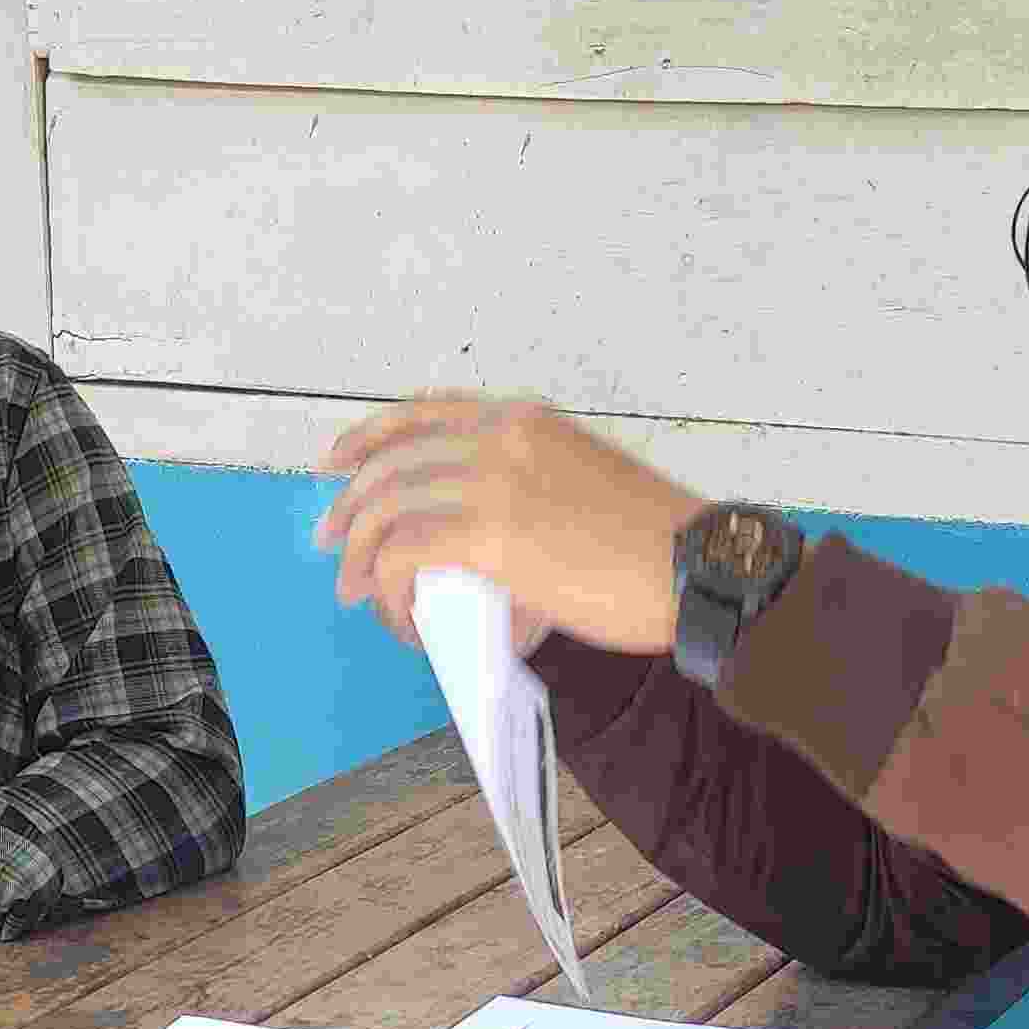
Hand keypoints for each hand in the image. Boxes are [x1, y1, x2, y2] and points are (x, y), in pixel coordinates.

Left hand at [313, 395, 704, 655]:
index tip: (339, 461)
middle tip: (330, 544)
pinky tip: (403, 617)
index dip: (371, 435)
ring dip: (359, 554)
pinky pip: (405, 556)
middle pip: (393, 459)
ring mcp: (492, 482)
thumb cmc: (658, 544)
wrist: (698, 567)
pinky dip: (389, 589)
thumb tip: (478, 547)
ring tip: (356, 592)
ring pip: (387, 508)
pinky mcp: (489, 534)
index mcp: (527, 422)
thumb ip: (527, 496)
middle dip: (349, 504)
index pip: (427, 412)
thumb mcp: (588, 485)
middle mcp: (502, 438)